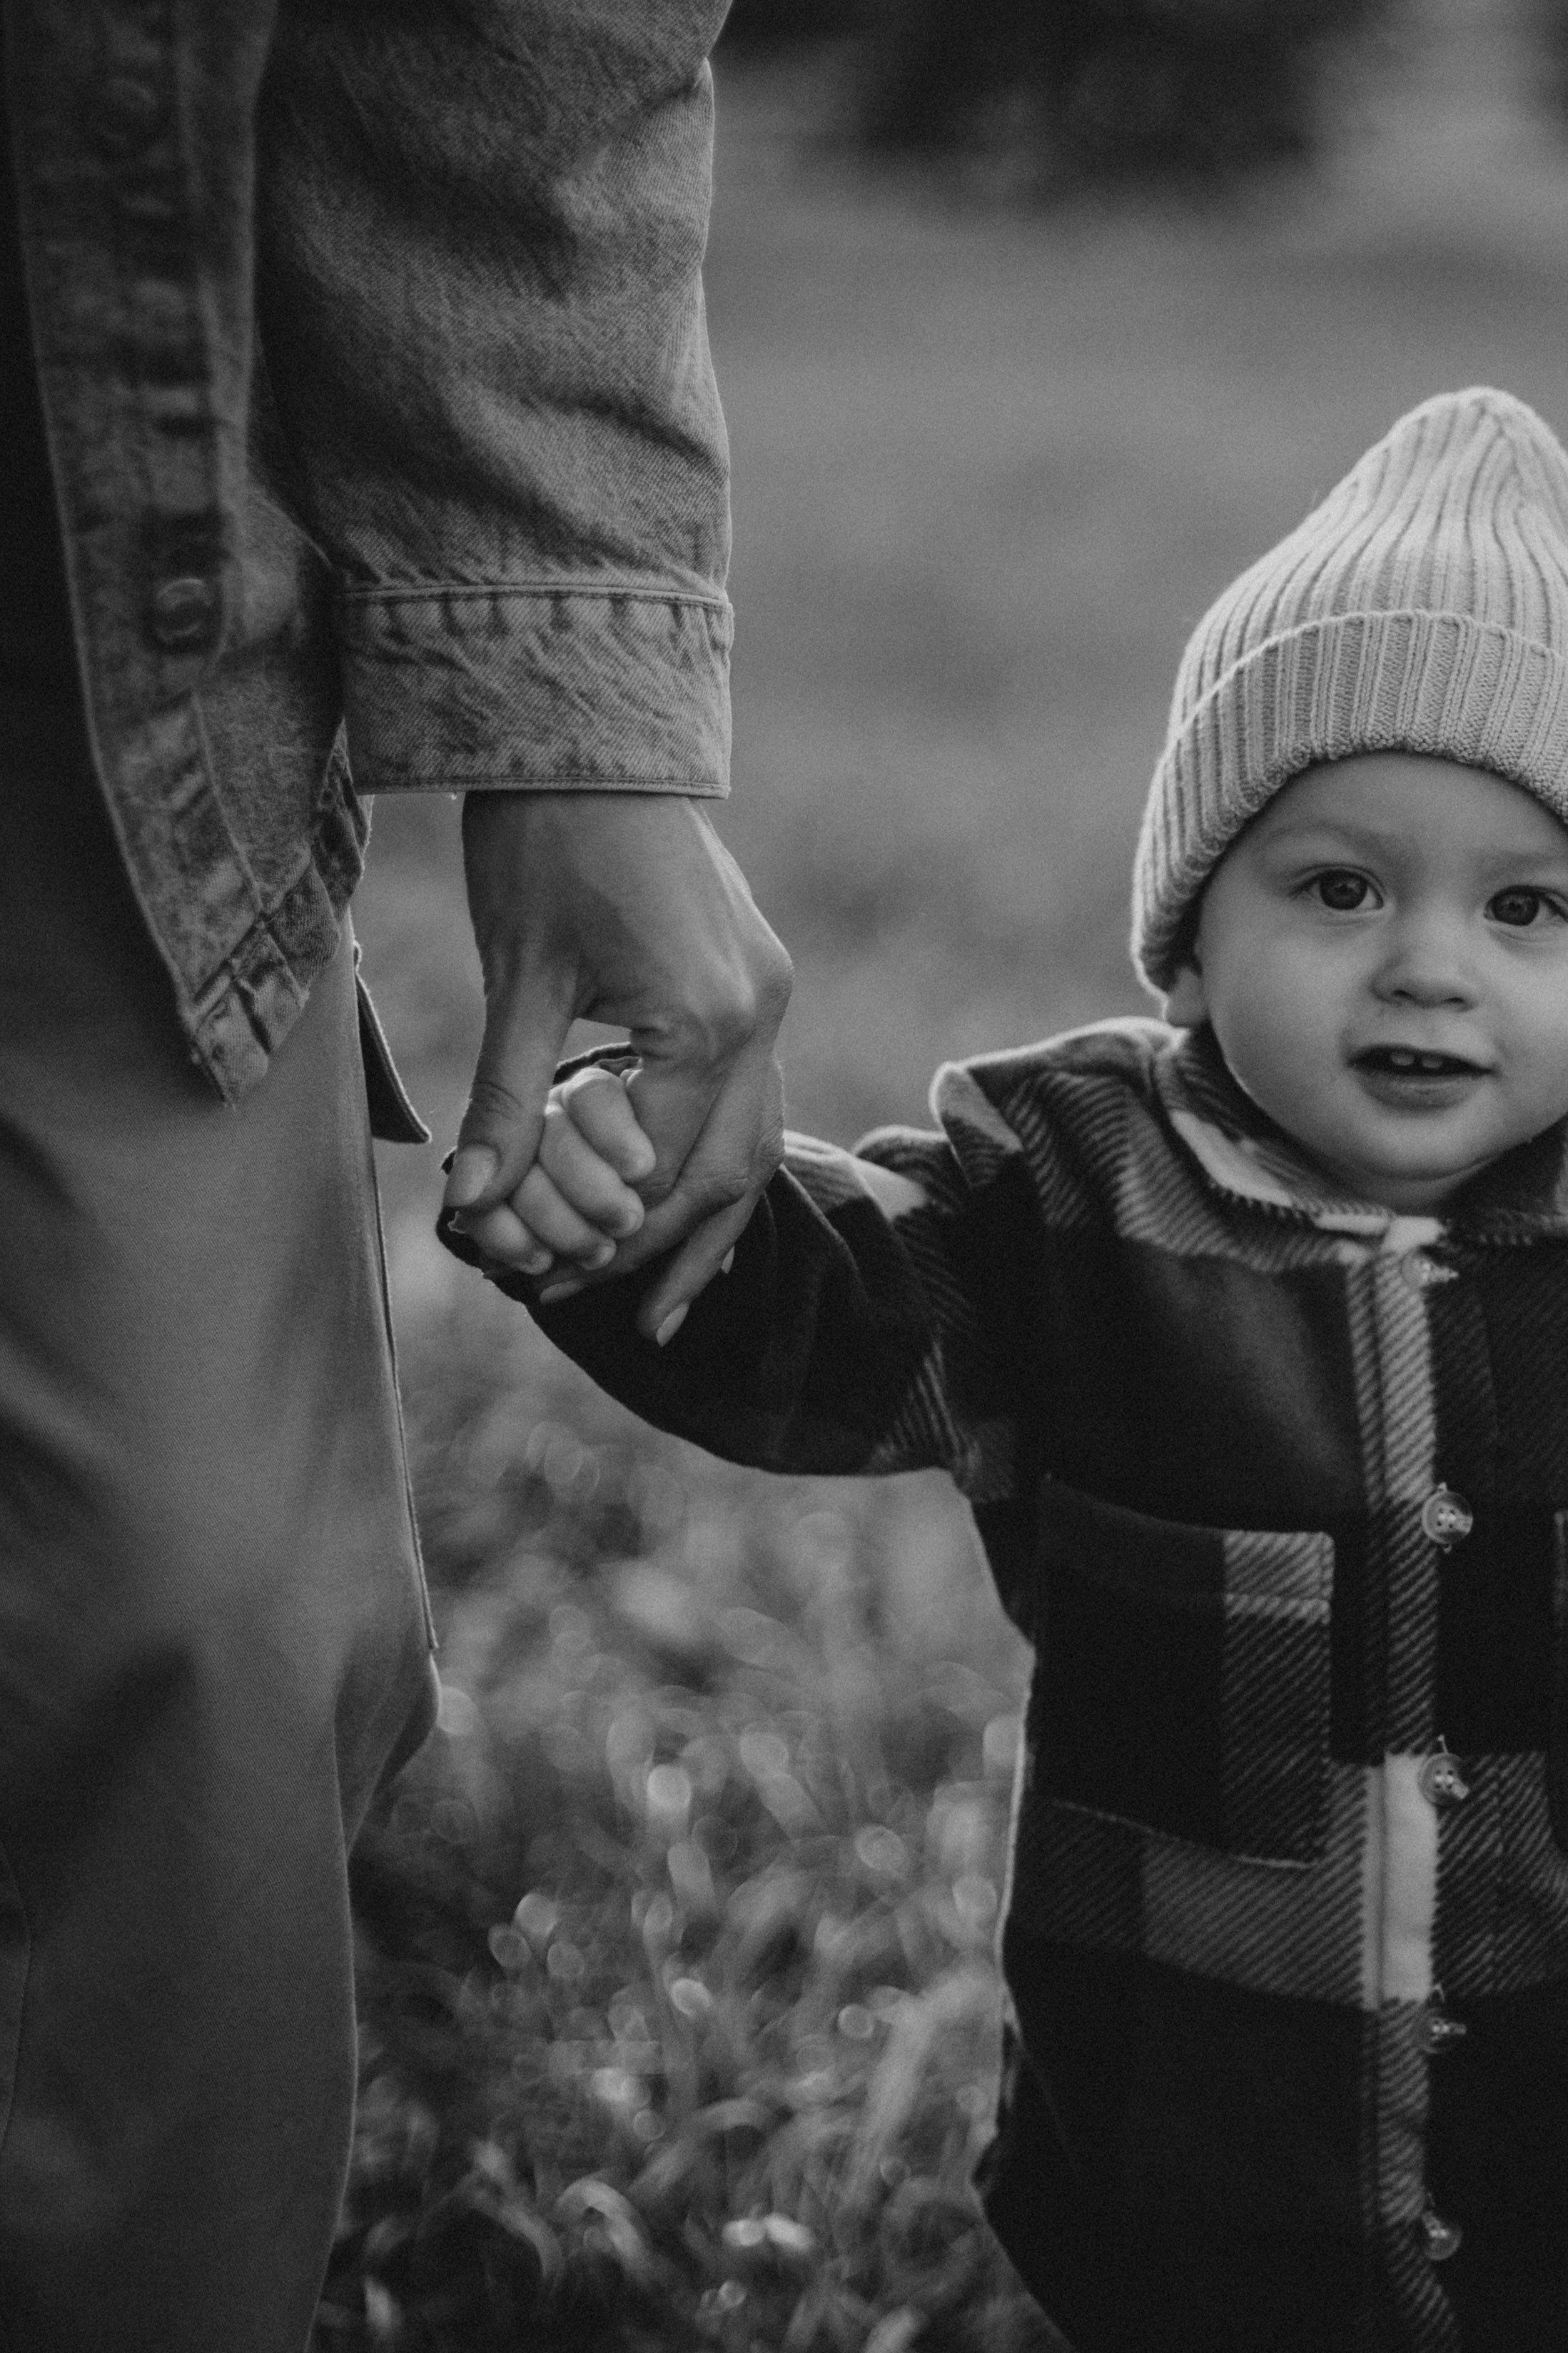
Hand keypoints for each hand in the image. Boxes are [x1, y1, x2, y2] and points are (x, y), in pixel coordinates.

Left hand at [442, 791, 790, 1336]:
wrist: (591, 733)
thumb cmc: (543, 842)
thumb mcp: (517, 978)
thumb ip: (504, 1099)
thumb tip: (471, 1205)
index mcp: (705, 1019)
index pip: (655, 1168)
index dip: (593, 1232)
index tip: (532, 1278)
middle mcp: (758, 1014)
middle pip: (720, 1174)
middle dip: (651, 1248)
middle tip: (580, 1300)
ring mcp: (768, 995)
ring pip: (752, 1144)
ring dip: (700, 1223)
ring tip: (662, 1304)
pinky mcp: (755, 980)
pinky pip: (750, 1097)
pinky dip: (713, 1158)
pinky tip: (682, 1200)